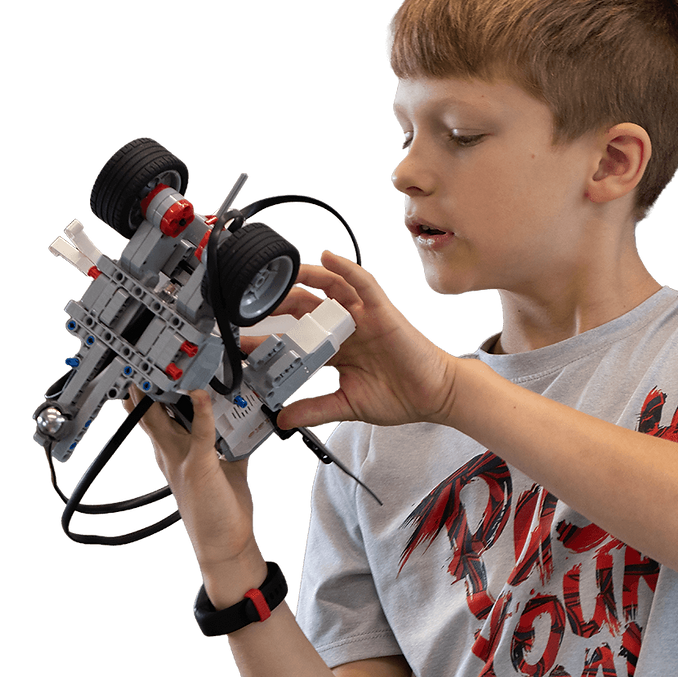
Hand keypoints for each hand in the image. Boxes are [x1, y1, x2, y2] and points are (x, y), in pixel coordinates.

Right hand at [124, 386, 258, 570]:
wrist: (225, 544)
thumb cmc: (223, 511)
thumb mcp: (223, 471)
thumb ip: (227, 448)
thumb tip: (240, 431)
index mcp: (176, 459)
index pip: (156, 425)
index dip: (148, 403)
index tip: (145, 382)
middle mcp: (173, 459)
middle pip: (151, 420)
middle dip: (144, 394)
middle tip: (140, 368)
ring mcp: (183, 463)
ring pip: (165, 423)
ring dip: (164, 397)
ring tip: (161, 372)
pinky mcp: (200, 467)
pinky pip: (200, 434)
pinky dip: (200, 413)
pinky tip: (199, 395)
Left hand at [240, 249, 459, 432]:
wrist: (434, 395)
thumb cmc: (399, 396)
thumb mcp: (347, 405)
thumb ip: (314, 409)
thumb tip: (282, 418)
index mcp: (337, 350)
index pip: (297, 340)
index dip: (271, 340)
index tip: (243, 344)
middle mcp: (347, 328)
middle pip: (306, 308)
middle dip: (277, 305)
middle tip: (250, 306)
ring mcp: (363, 317)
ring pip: (330, 288)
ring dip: (305, 277)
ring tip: (280, 273)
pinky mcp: (382, 311)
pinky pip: (363, 283)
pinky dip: (346, 268)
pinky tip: (328, 258)